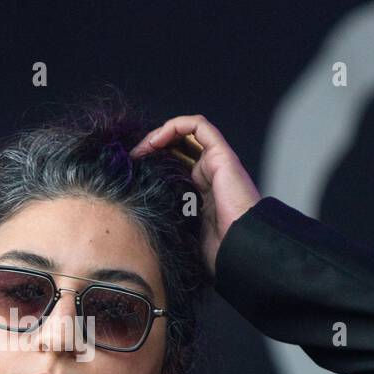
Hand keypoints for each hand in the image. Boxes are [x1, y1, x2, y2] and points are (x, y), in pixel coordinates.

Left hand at [129, 114, 261, 276]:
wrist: (241, 246)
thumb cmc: (219, 247)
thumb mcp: (184, 234)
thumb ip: (170, 222)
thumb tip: (145, 226)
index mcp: (200, 191)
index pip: (174, 166)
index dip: (153, 163)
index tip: (133, 172)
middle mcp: (209, 173)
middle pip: (178, 148)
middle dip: (153, 146)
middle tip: (133, 158)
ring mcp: (216, 162)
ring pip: (187, 132)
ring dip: (161, 134)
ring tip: (143, 147)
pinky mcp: (221, 154)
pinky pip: (198, 125)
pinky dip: (175, 125)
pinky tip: (157, 141)